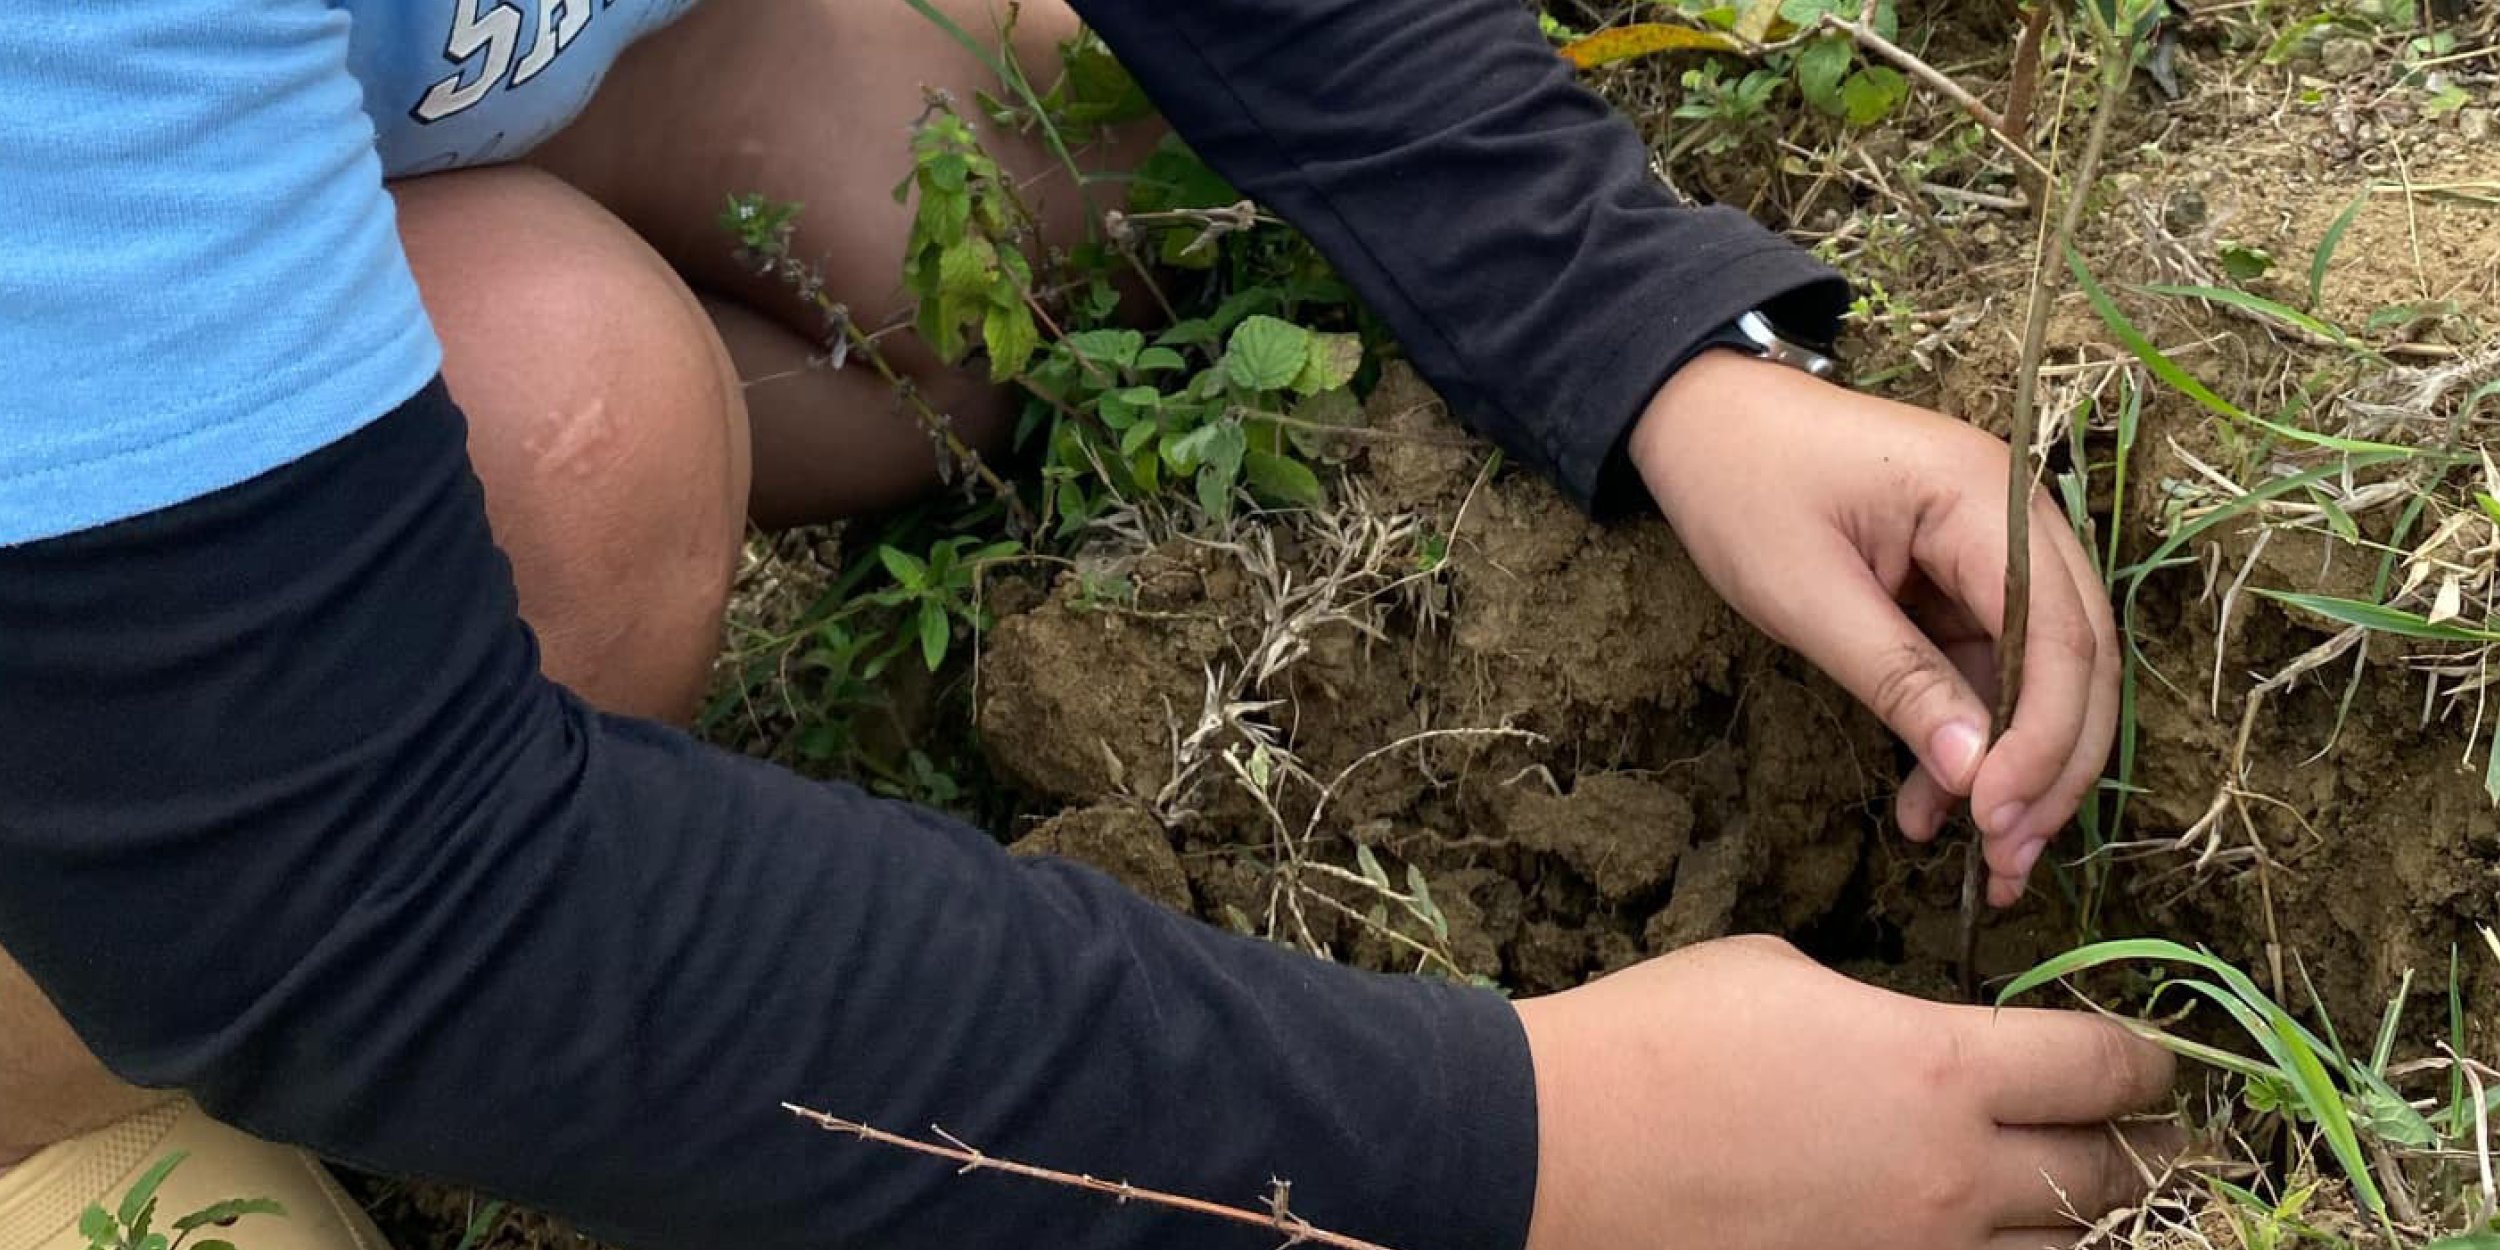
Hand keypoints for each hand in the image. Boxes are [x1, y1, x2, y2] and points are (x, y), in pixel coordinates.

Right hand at [1515, 937, 2179, 1249]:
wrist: (1558, 1145)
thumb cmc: (1660, 1034)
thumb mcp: (1786, 974)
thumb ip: (1885, 1013)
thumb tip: (1915, 1038)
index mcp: (1939, 1067)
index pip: (2103, 1067)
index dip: (2145, 1059)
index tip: (2151, 1057)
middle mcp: (1951, 1177)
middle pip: (2114, 1174)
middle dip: (2152, 1151)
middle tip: (2164, 1140)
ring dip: (2092, 1226)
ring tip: (2101, 1206)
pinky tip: (2002, 1243)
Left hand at [1627, 351, 2119, 905]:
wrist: (1704, 420)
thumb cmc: (1743, 486)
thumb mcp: (1809, 595)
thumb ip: (1898, 681)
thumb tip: (1977, 775)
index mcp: (1986, 498)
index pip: (2059, 636)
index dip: (2044, 740)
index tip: (1998, 819)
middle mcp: (2017, 517)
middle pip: (2078, 661)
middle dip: (2051, 770)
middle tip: (2005, 861)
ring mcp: (1998, 547)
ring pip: (2043, 676)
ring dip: (2016, 769)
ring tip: (1976, 860)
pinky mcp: (1968, 578)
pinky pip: (1992, 669)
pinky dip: (1972, 738)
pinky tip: (1932, 803)